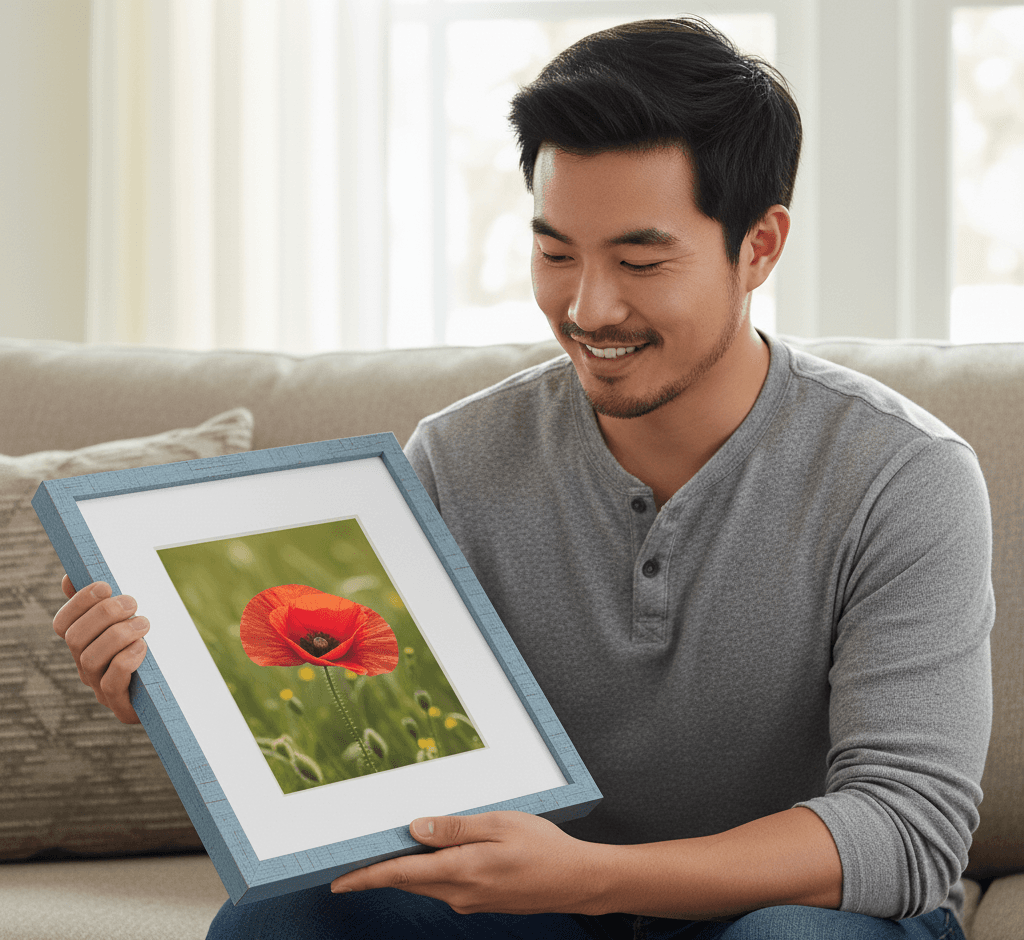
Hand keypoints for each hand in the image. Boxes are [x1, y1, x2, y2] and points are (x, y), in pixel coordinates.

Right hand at [53, 576, 149, 723]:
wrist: (182, 691)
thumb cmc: (156, 650)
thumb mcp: (134, 623)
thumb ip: (108, 601)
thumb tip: (71, 579)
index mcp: (87, 644)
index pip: (62, 624)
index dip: (78, 602)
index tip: (105, 585)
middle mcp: (87, 667)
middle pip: (75, 639)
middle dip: (103, 614)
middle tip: (132, 602)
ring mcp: (101, 688)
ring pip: (89, 659)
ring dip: (117, 635)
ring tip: (144, 623)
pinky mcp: (121, 706)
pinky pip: (111, 684)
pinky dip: (124, 661)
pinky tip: (142, 648)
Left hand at [330, 811, 610, 915]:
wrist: (576, 880)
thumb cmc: (543, 847)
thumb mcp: (498, 824)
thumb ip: (454, 827)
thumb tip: (414, 829)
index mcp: (461, 870)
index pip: (401, 875)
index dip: (366, 877)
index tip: (337, 882)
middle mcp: (460, 893)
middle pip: (409, 881)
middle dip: (381, 871)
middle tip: (356, 856)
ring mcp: (470, 901)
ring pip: (427, 884)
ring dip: (408, 869)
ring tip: (395, 847)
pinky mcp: (480, 901)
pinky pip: (445, 886)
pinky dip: (432, 871)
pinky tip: (439, 853)